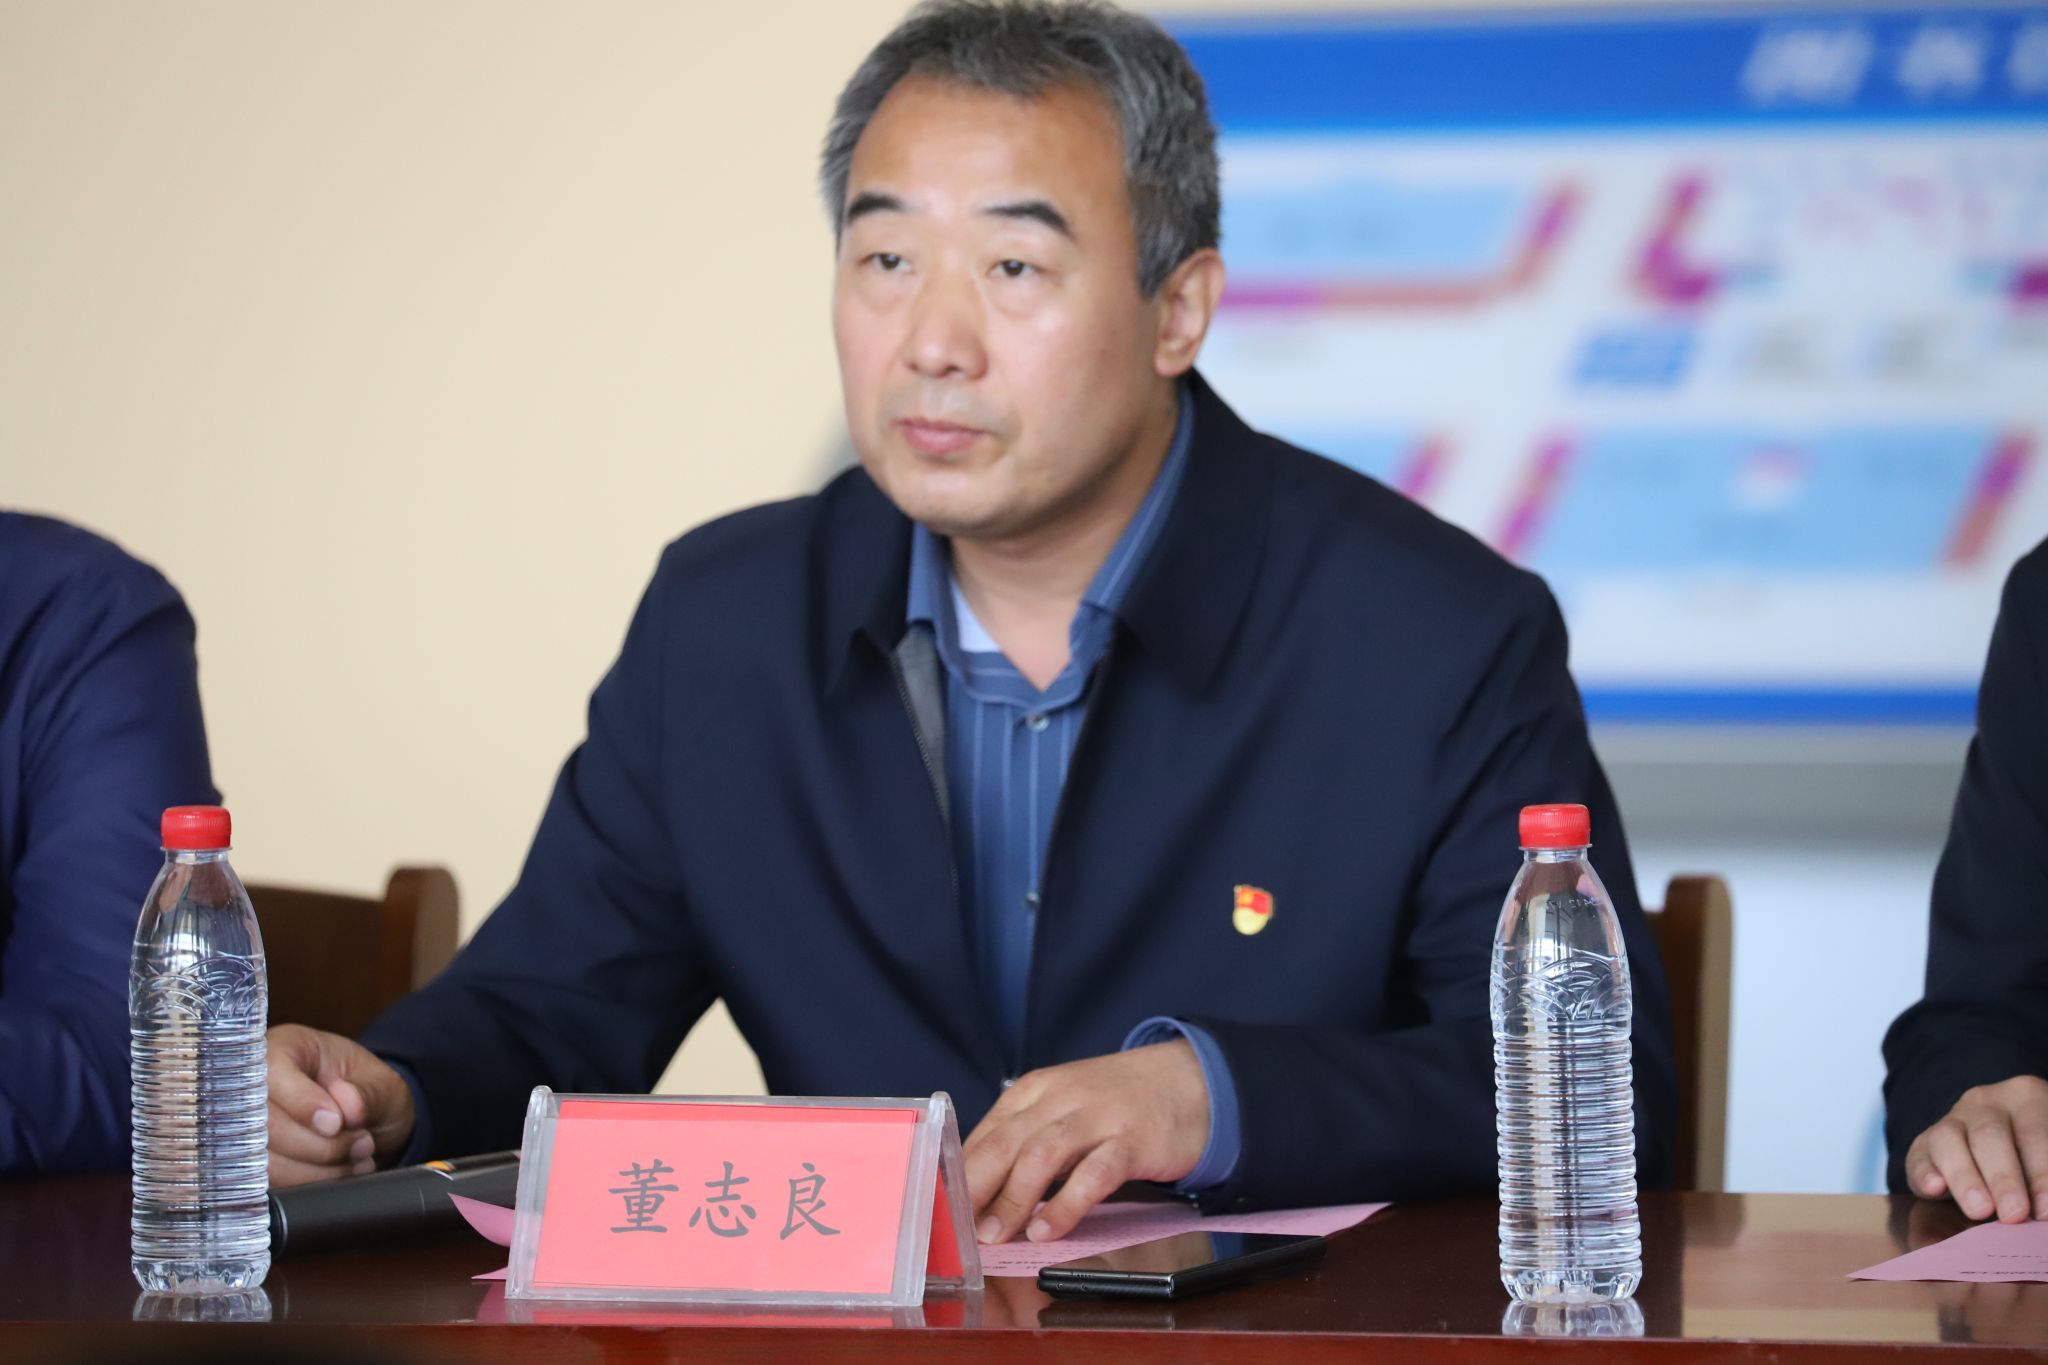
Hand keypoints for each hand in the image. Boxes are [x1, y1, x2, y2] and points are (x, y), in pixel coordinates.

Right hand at [267, 1023, 415, 1186]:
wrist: (370, 1122)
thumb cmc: (370, 1091)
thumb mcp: (384, 1085)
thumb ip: (369, 1094)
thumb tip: (348, 1107)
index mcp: (286, 1047)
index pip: (273, 1071)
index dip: (303, 1103)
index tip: (337, 1123)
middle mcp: (256, 1085)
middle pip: (264, 1124)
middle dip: (320, 1146)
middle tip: (362, 1143)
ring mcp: (248, 1127)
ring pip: (265, 1161)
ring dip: (317, 1171)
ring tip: (356, 1159)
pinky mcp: (253, 1162)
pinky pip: (270, 1183)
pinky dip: (309, 1185)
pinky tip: (340, 1174)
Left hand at [962, 1040, 1209, 1244]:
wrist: (1190, 1081)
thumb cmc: (1117, 1103)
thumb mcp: (1064, 1108)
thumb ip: (1026, 1138)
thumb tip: (981, 1187)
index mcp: (1035, 1091)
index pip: (986, 1133)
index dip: (960, 1174)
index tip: (940, 1209)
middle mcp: (1060, 1099)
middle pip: (1006, 1143)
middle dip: (976, 1188)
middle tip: (954, 1228)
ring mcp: (1097, 1117)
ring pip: (1042, 1155)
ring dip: (1013, 1198)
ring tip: (993, 1236)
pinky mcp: (1132, 1140)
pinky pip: (1093, 1175)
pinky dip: (1066, 1204)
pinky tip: (1047, 1231)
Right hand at [1905, 1075, 2047, 1221]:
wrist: (2003, 1158)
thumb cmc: (2035, 1162)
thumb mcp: (2045, 1162)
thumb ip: (2044, 1178)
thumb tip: (2045, 1207)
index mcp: (2027, 1098)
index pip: (2035, 1133)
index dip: (2041, 1174)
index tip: (2045, 1210)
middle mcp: (1986, 1102)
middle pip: (1989, 1134)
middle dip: (2002, 1177)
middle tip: (2014, 1214)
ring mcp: (1950, 1120)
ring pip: (1948, 1139)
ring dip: (1964, 1178)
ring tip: (1979, 1211)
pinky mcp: (1923, 1145)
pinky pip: (1918, 1156)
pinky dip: (1925, 1174)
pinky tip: (1935, 1190)